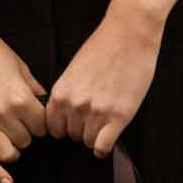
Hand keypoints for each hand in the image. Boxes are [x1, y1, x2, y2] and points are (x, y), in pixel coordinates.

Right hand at [0, 18, 47, 182]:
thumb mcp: (18, 64)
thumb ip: (33, 88)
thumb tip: (45, 102)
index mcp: (20, 98)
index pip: (42, 127)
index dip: (41, 124)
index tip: (36, 119)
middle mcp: (2, 114)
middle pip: (26, 141)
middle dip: (26, 134)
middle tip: (20, 123)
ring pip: (7, 154)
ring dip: (12, 148)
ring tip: (9, 137)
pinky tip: (7, 182)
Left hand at [43, 5, 163, 158]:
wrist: (129, 34)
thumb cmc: (104, 46)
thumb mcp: (74, 69)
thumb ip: (67, 93)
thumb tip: (66, 113)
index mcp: (61, 92)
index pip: (53, 127)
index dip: (64, 126)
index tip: (73, 124)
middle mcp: (74, 105)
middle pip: (71, 135)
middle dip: (81, 129)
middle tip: (94, 118)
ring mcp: (96, 112)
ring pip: (88, 142)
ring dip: (95, 136)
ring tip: (105, 123)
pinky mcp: (118, 117)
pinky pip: (103, 147)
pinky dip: (104, 148)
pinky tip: (109, 138)